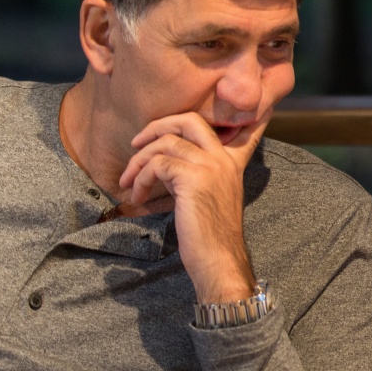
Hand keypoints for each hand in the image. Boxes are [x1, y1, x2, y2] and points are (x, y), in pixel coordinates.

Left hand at [118, 111, 270, 302]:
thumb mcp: (209, 197)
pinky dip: (141, 179)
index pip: (242, 127)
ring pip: (165, 143)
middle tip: (137, 143)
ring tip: (129, 182)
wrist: (219, 261)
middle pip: (189, 120)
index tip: (242, 109)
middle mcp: (224, 159)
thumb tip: (166, 164)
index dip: (240, 113)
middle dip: (157, 126)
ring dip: (138, 162)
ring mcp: (210, 166)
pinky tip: (138, 197)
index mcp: (232, 163)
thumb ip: (196, 174)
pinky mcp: (193, 178)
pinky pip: (157, 165)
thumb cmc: (210, 236)